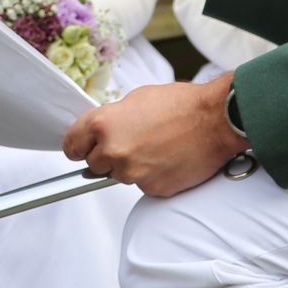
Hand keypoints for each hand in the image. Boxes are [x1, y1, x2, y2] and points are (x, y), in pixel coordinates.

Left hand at [62, 78, 245, 198]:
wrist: (216, 121)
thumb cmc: (181, 105)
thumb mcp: (136, 99)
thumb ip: (111, 119)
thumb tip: (101, 135)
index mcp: (103, 125)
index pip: (71, 146)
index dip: (78, 146)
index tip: (83, 148)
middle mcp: (113, 151)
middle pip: (93, 164)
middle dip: (107, 155)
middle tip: (132, 142)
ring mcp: (132, 173)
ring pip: (119, 176)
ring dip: (130, 166)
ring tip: (155, 147)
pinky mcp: (152, 188)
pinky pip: (142, 185)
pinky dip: (151, 175)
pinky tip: (167, 158)